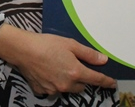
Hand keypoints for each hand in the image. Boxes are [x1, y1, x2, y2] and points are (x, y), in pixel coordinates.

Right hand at [0, 25, 115, 94]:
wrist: (23, 49)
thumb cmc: (47, 44)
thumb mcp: (70, 44)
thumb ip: (88, 54)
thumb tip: (103, 60)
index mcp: (76, 72)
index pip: (96, 79)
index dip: (106, 81)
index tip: (112, 83)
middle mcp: (67, 84)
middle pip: (81, 86)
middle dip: (81, 79)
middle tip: (74, 66)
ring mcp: (54, 89)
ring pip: (67, 88)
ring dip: (68, 82)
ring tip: (58, 67)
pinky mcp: (42, 90)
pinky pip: (53, 89)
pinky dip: (53, 83)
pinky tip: (47, 72)